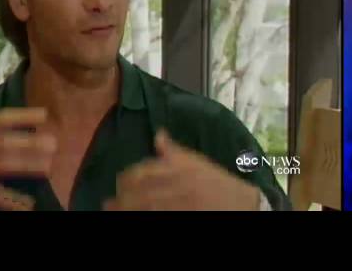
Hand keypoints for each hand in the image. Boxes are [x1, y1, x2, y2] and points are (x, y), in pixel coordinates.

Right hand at [0, 83, 56, 210]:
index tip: (45, 114)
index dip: (21, 116)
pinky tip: (29, 203)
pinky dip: (11, 200)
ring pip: (4, 167)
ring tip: (49, 166)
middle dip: (29, 143)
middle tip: (54, 143)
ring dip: (26, 167)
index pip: (0, 119)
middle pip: (4, 143)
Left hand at [103, 129, 260, 210]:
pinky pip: (157, 216)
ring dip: (127, 208)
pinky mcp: (179, 216)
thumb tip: (159, 134)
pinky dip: (143, 216)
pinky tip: (134, 216)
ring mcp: (178, 204)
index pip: (145, 171)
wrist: (242, 205)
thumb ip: (174, 151)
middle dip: (122, 197)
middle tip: (109, 203)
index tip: (120, 182)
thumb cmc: (218, 183)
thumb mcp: (197, 161)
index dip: (128, 178)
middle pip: (140, 191)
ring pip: (145, 206)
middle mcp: (176, 185)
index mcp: (179, 168)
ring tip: (112, 210)